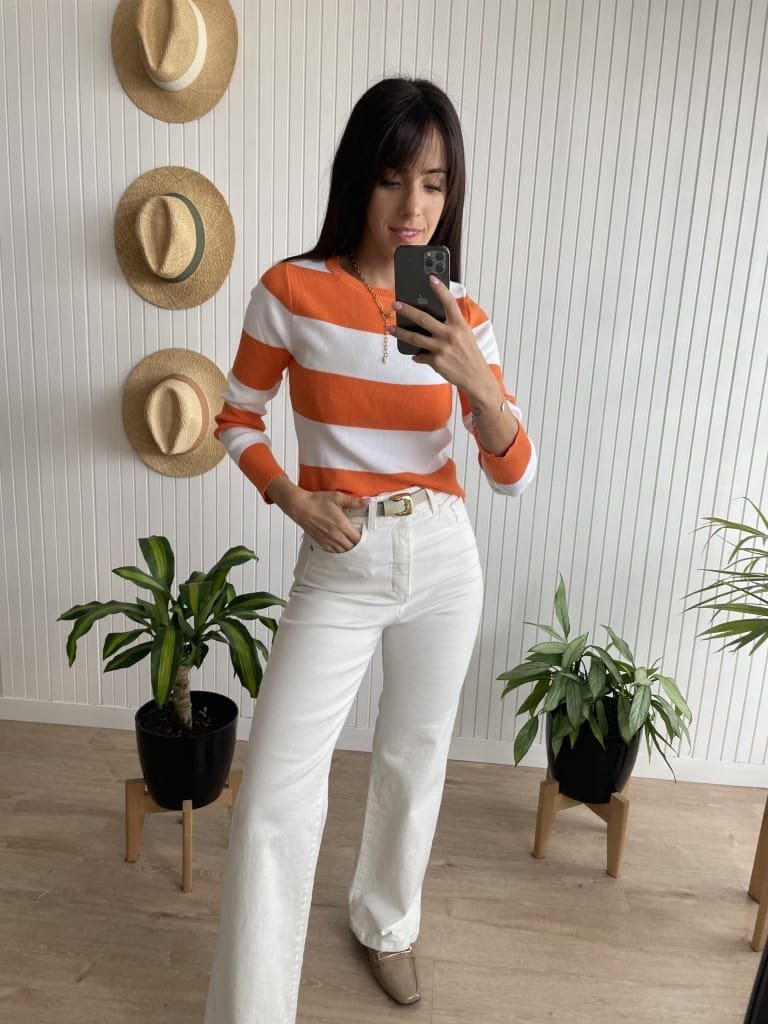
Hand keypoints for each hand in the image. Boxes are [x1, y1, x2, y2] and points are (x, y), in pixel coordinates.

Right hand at [266, 477, 365, 551]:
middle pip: (351, 548)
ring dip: (348, 550)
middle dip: (357, 546)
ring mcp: (328, 540)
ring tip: (352, 546)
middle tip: (361, 542)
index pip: (357, 539)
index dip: (364, 539)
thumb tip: (366, 501)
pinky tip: (340, 547)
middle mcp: (335, 535)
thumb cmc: (316, 502)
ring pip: (342, 551)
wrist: (300, 506)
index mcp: (342, 525)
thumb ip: (353, 501)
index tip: (366, 537)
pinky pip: (333, 551)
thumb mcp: (337, 497)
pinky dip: (338, 551)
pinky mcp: (320, 541)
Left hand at [388, 277, 518, 454]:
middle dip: (407, 310)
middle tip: (395, 304)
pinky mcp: (436, 361)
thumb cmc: (469, 353)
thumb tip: (427, 318)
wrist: (476, 376)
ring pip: (415, 338)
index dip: (440, 289)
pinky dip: (417, 356)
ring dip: (400, 332)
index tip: (430, 278)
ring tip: (390, 328)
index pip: (448, 302)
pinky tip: (416, 355)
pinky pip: (420, 355)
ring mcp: (442, 348)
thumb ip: (450, 324)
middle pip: (423, 319)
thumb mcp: (465, 334)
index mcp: (459, 324)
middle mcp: (450, 334)